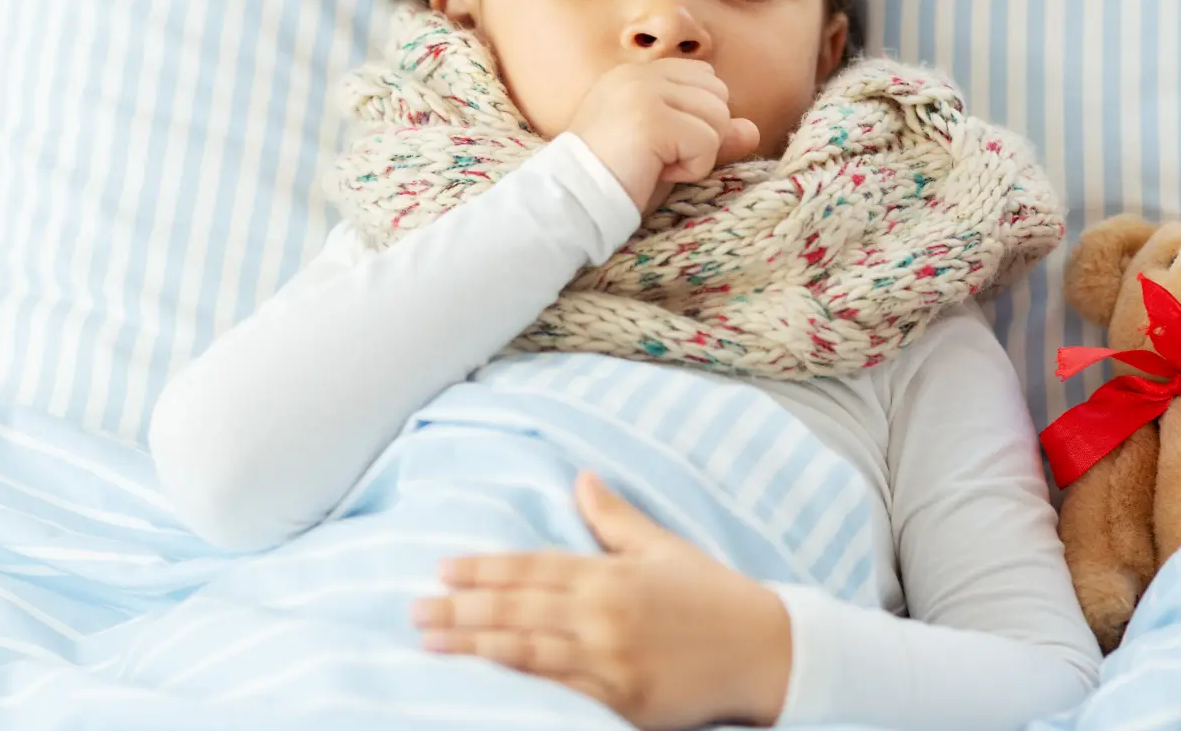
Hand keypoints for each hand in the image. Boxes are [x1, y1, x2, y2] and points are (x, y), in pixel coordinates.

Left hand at [412, 471, 791, 730]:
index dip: (484, 569)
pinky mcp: (624, 703)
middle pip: (518, 609)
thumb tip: (581, 476)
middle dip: (461, 609)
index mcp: (612, 575)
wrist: (767, 651)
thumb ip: (614, 517)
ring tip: (430, 643)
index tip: (441, 568)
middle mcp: (607, 615)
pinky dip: (519, 689)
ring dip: (473, 647)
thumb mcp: (663, 548)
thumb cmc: (713, 597)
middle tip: (414, 609)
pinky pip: (560, 696)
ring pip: (527, 652)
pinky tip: (483, 686)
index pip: (532, 568)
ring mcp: (613, 661)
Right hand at [568, 61, 760, 210]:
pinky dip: (691, 168)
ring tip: (657, 165)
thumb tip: (752, 129)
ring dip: (697, 153)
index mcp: (636, 75)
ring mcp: (643, 92)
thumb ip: (711, 135)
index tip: (661, 145)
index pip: (705, 79)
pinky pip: (707, 142)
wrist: (571, 205)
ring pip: (718, 117)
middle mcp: (639, 74)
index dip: (698, 119)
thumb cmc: (617, 181)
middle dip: (703, 134)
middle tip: (660, 158)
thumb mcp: (670, 154)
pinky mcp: (651, 118)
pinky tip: (655, 172)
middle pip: (718, 95)